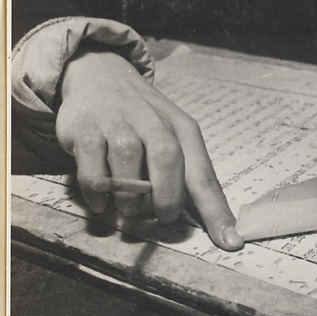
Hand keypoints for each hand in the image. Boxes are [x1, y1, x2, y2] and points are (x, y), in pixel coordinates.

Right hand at [56, 47, 242, 250]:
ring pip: (129, 170)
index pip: (204, 177)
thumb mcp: (173, 135)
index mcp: (184, 130)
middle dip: (167, 200)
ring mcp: (118, 124)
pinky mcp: (85, 131)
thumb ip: (187, 173)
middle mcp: (154, 124)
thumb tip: (209, 222)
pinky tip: (102, 203)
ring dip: (131, 201)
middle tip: (162, 216)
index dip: (217, 212)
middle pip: (169, 164)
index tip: (231, 242)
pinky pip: (93, 173)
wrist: (100, 73)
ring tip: (130, 209)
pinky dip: (99, 196)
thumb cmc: (144, 118)